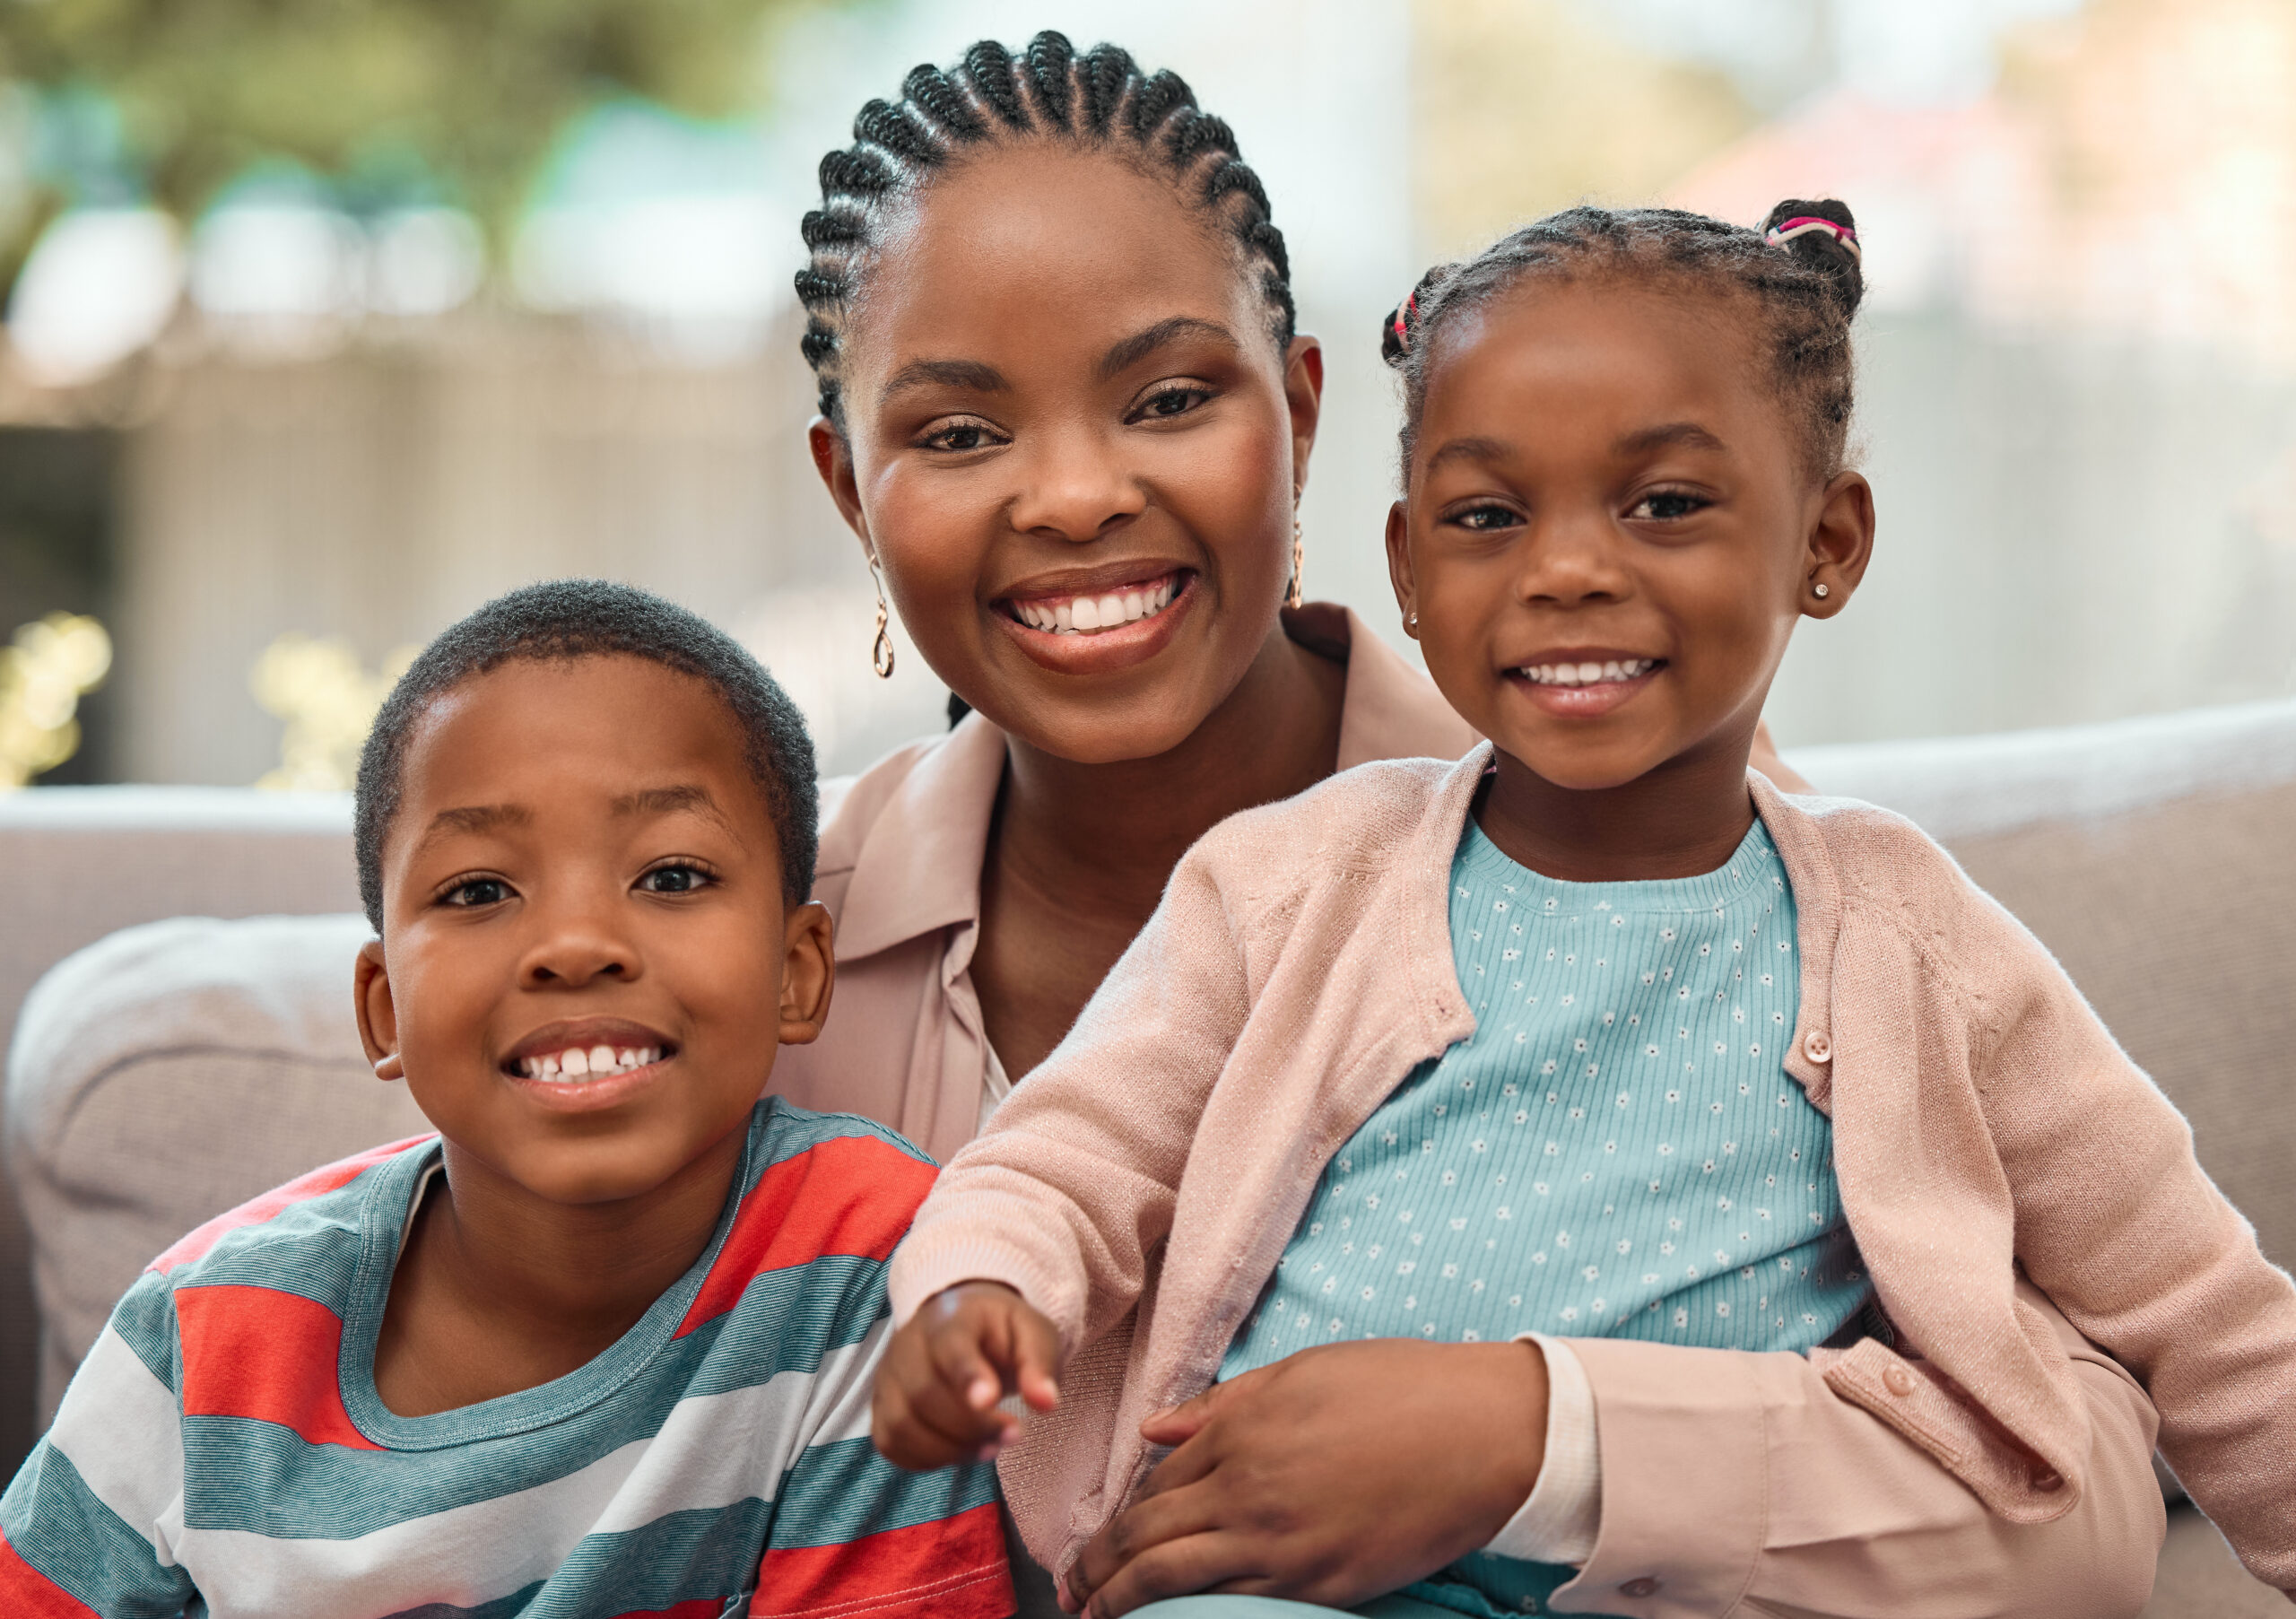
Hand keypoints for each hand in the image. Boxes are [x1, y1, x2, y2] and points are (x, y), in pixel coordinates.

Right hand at [871, 1281, 1060, 1469]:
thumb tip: (1046, 1403)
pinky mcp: (881, 1408)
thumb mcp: (1032, 1333)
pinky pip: (890, 1444)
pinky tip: (961, 1452)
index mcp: (950, 1318)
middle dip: (971, 1426)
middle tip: (1014, 1434)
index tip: (990, 1401)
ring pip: (901, 1425)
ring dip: (949, 1449)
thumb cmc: (1000, 1333)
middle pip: (923, 1394)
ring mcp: (888, 1378)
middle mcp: (907, 1346)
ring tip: (991, 1448)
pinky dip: (926, 1459)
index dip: (966, 1375)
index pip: (949, 1345)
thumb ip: (1039, 1364)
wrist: (961, 1324)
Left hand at [1062, 1337, 1547, 1616]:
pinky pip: (1236, 1605)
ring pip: (1174, 1581)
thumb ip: (1221, 1405)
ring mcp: (1282, 1545)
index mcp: (1240, 1432)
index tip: (1096, 1541)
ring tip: (1096, 1615)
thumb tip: (1155, 1429)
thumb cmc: (1398, 1387)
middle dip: (1098, 1568)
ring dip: (1124, 1601)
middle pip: (1147, 1538)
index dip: (1118, 1518)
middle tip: (1072, 1590)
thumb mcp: (1300, 1372)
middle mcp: (1247, 1491)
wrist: (1481, 1432)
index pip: (1154, 1485)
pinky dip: (1190, 1614)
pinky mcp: (1319, 1584)